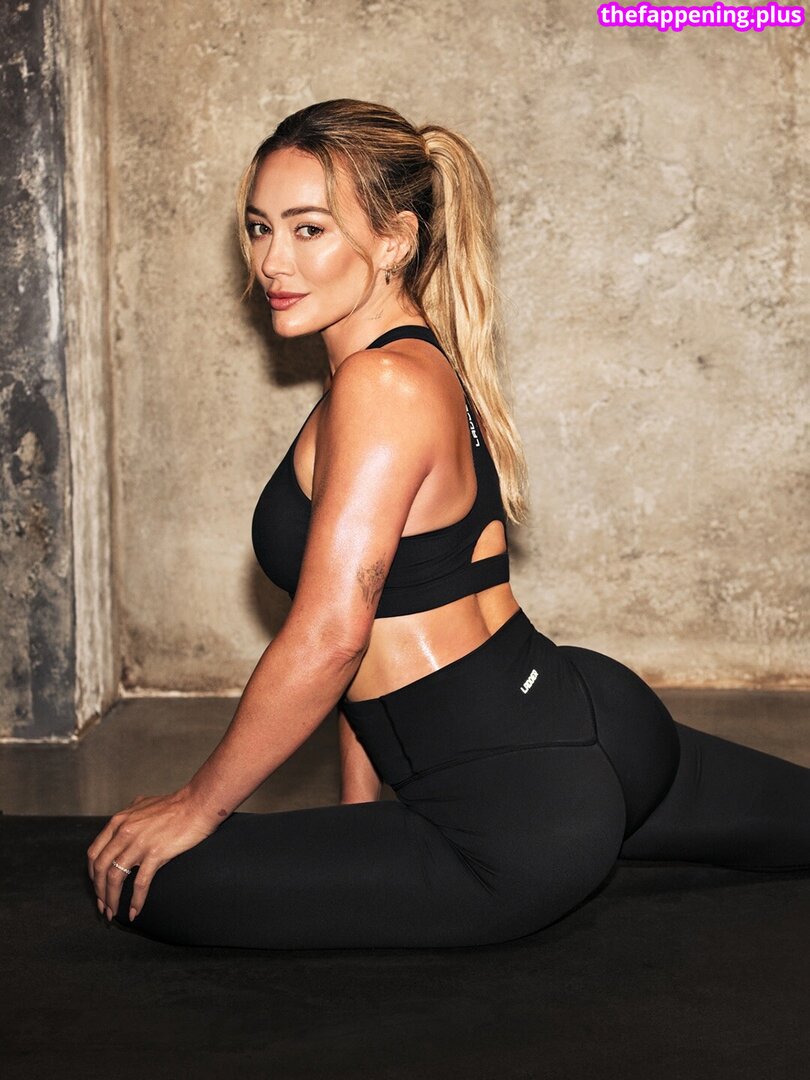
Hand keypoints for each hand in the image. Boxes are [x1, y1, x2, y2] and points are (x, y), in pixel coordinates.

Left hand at [86, 789, 220, 923]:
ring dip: (111, 899)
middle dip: (98, 892)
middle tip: (103, 907)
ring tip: (114, 913)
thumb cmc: (175, 805)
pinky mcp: (155, 853)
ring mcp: (139, 843)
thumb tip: (121, 824)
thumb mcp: (142, 806)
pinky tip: (135, 911)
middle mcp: (124, 832)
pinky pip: (140, 883)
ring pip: (115, 878)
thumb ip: (128, 817)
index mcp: (118, 822)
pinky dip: (135, 900)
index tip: (97, 887)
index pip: (94, 853)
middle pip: (100, 868)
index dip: (92, 875)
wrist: (197, 804)